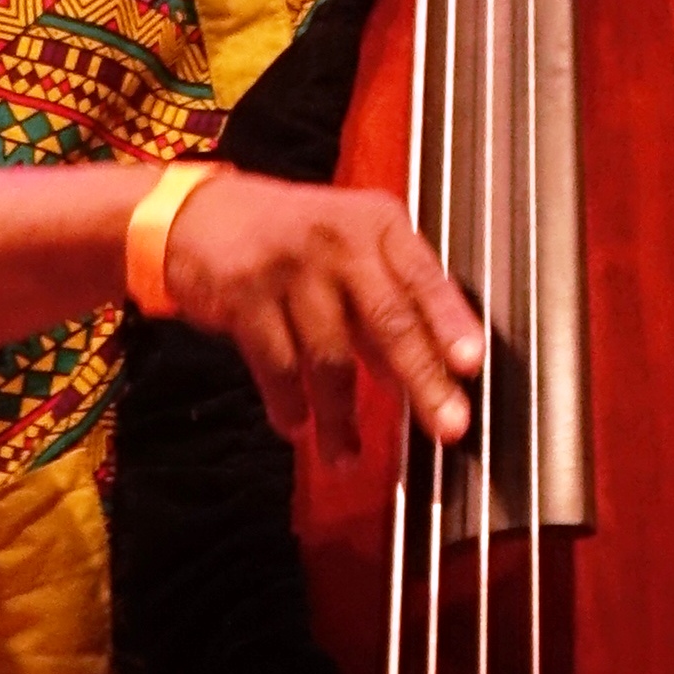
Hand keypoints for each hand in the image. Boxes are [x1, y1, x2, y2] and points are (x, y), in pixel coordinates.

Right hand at [158, 167, 482, 461]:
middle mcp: (339, 240)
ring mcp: (290, 267)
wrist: (200, 216)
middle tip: (447, 428)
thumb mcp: (350, 248)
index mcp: (378, 224)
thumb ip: (389, 301)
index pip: (425, 276)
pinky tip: (297, 426)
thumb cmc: (293, 237)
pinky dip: (289, 405)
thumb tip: (433, 370)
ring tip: (347, 457)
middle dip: (421, 380)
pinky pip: (277, 367)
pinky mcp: (245, 296)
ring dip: (340, 418)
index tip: (472, 363)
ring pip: (330, 358)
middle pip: (389, 320)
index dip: (451, 321)